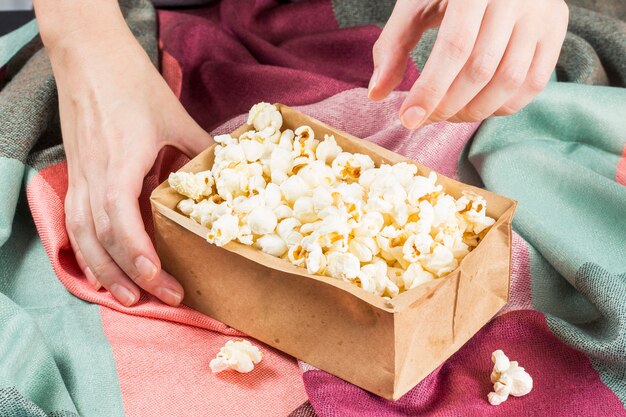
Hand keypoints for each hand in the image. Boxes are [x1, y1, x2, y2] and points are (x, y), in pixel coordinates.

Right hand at [39, 1, 210, 306]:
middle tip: (161, 299)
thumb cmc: (132, 84)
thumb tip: (226, 178)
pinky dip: (86, 252)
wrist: (90, 57)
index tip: (157, 277)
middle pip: (103, 239)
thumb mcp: (175, 117)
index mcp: (119, 163)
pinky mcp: (74, 176)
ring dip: (104, 271)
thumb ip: (201, 152)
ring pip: (83, 237)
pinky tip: (100, 271)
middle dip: (130, 275)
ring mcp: (79, 178)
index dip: (136, 252)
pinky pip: (74, 223)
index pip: (120, 219)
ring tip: (127, 299)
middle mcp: (93, 177)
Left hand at [368, 0, 568, 127]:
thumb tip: (377, 93)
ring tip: (448, 112)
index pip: (455, 48)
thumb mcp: (416, 3)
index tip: (408, 119)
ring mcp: (542, 13)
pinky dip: (502, 106)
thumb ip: (394, 44)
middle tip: (424, 117)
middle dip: (447, 105)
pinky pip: (532, 84)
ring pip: (509, 81)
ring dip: (473, 110)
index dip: (431, 90)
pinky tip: (477, 105)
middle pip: (481, 70)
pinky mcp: (556, 30)